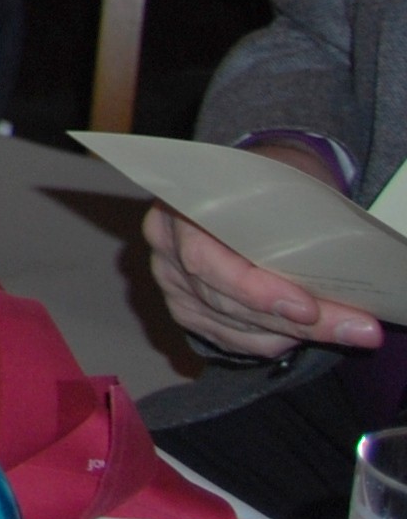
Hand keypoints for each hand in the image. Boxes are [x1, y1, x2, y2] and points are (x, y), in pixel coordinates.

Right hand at [145, 158, 382, 355]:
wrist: (247, 184)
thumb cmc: (268, 179)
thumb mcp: (281, 180)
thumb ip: (294, 220)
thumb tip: (339, 268)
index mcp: (178, 206)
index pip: (204, 260)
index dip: (254, 290)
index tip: (309, 307)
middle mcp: (166, 247)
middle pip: (223, 300)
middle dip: (291, 320)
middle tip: (352, 327)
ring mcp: (171, 282)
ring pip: (231, 325)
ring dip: (289, 333)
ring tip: (342, 328)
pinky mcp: (185, 309)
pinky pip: (229, 339)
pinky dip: (270, 340)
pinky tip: (300, 331)